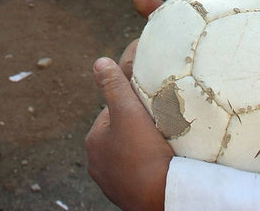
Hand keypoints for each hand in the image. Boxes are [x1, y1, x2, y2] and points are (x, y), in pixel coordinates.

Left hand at [85, 56, 171, 210]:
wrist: (163, 198)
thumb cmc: (144, 154)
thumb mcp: (128, 112)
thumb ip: (114, 86)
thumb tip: (99, 62)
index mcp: (93, 142)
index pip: (113, 112)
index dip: (133, 105)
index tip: (151, 106)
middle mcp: (98, 164)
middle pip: (123, 134)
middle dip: (139, 128)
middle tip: (162, 125)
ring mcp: (114, 182)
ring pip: (132, 154)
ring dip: (146, 148)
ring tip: (166, 144)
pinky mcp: (131, 196)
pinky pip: (141, 173)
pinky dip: (151, 167)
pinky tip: (164, 164)